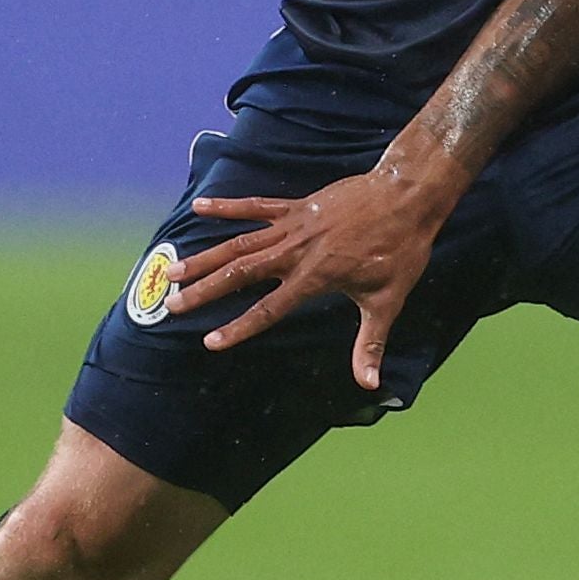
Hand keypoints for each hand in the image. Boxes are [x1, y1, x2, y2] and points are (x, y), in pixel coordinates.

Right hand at [167, 164, 454, 388]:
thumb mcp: (388, 301)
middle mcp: (297, 251)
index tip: (209, 341)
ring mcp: (294, 226)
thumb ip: (371, 343)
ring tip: (173, 269)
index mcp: (315, 277)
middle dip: (205, 290)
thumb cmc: (400, 250)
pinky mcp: (296, 206)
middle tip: (171, 304)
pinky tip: (200, 208)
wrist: (407, 195)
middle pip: (241, 273)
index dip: (239, 326)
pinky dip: (228, 206)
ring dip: (205, 256)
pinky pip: (256, 206)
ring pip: (240, 242)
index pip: (269, 308)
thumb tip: (371, 384)